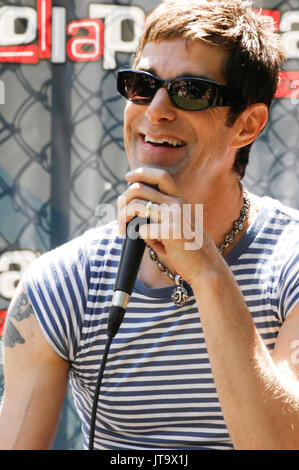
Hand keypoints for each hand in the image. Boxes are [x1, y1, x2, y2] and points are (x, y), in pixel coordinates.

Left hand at [117, 167, 219, 285]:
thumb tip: (132, 206)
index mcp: (180, 199)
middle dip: (121, 202)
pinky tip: (158, 248)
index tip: (127, 177)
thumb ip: (161, 212)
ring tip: (125, 232)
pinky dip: (144, 240)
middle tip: (119, 218)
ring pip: (135, 207)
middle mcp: (178, 203)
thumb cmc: (189, 249)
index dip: (141, 173)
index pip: (160, 175)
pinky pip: (142, 230)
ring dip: (123, 219)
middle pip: (138, 189)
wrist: (207, 268)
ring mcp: (175, 216)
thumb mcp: (178, 224)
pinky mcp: (171, 231)